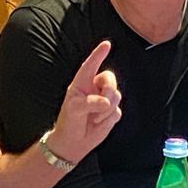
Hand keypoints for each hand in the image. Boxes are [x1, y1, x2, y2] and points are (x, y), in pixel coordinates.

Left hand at [47, 40, 121, 162]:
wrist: (74, 143)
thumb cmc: (69, 121)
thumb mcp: (74, 109)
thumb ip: (90, 103)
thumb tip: (106, 103)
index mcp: (82, 83)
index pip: (91, 65)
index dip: (98, 54)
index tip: (106, 44)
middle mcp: (94, 89)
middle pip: (110, 79)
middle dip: (108, 89)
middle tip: (102, 102)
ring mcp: (104, 100)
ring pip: (116, 96)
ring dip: (106, 110)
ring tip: (94, 119)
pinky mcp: (112, 113)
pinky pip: (118, 111)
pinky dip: (109, 119)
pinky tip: (98, 123)